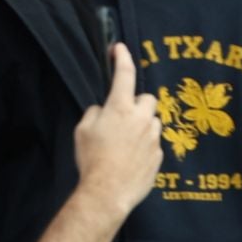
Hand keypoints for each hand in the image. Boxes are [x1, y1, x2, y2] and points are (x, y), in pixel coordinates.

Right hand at [72, 43, 161, 219]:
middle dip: (137, 102)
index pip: (124, 74)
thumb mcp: (82, 130)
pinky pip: (153, 143)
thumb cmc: (92, 159)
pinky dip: (144, 146)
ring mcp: (153, 138)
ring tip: (126, 141)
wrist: (108, 192)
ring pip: (153, 121)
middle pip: (148, 98)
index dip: (122, 57)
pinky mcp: (159, 156)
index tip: (119, 48)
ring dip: (142, 125)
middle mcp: (141, 119)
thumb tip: (103, 111)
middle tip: (123, 115)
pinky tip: (130, 158)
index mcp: (120, 108)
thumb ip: (95, 113)